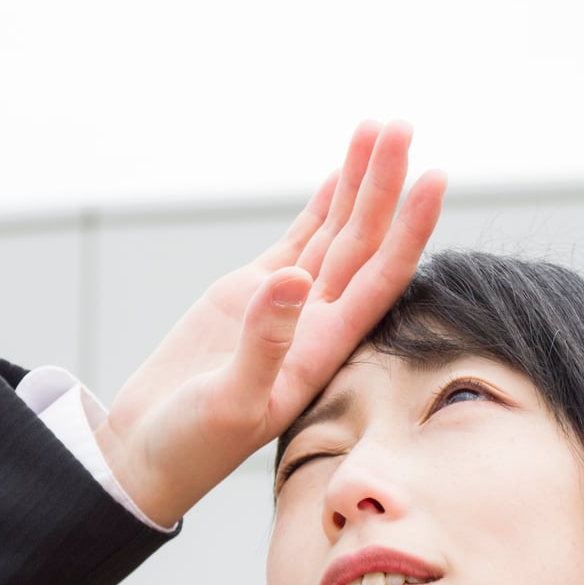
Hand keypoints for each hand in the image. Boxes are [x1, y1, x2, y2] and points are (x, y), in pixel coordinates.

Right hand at [95, 119, 447, 527]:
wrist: (147, 457)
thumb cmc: (191, 447)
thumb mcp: (229, 403)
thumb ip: (264, 343)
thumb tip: (293, 280)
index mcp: (324, 349)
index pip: (380, 278)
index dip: (410, 229)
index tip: (436, 179)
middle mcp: (316, 323)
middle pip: (363, 242)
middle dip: (384, 185)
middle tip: (402, 127)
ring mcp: (286, 307)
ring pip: (334, 233)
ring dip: (359, 185)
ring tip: (380, 129)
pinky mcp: (249, 296)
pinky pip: (298, 241)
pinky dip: (321, 208)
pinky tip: (342, 174)